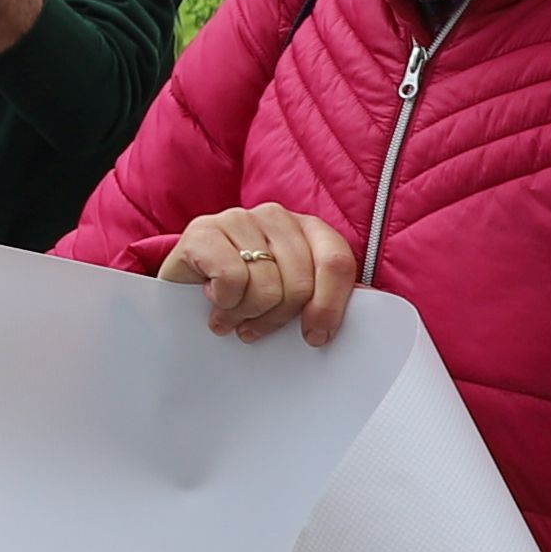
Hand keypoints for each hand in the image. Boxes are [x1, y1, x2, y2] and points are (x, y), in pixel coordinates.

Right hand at [157, 205, 361, 344]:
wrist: (183, 287)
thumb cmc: (244, 293)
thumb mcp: (289, 294)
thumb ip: (324, 297)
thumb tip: (368, 314)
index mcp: (308, 228)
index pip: (336, 261)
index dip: (329, 306)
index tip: (314, 336)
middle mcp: (275, 215)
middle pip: (300, 283)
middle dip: (279, 318)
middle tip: (257, 326)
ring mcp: (238, 218)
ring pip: (265, 286)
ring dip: (247, 314)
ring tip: (235, 315)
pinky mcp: (203, 230)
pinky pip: (231, 278)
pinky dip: (225, 302)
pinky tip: (215, 301)